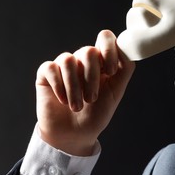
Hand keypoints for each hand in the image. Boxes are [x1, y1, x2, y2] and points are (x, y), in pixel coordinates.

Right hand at [35, 29, 134, 155]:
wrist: (74, 136)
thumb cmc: (95, 115)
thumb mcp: (115, 93)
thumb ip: (124, 69)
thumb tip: (129, 48)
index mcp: (100, 62)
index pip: (105, 38)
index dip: (109, 49)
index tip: (110, 71)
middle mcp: (82, 60)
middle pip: (88, 51)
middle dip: (91, 78)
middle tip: (91, 99)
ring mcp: (63, 66)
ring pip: (68, 60)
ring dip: (74, 87)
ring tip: (76, 106)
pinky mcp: (46, 74)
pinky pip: (51, 68)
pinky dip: (59, 85)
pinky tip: (62, 100)